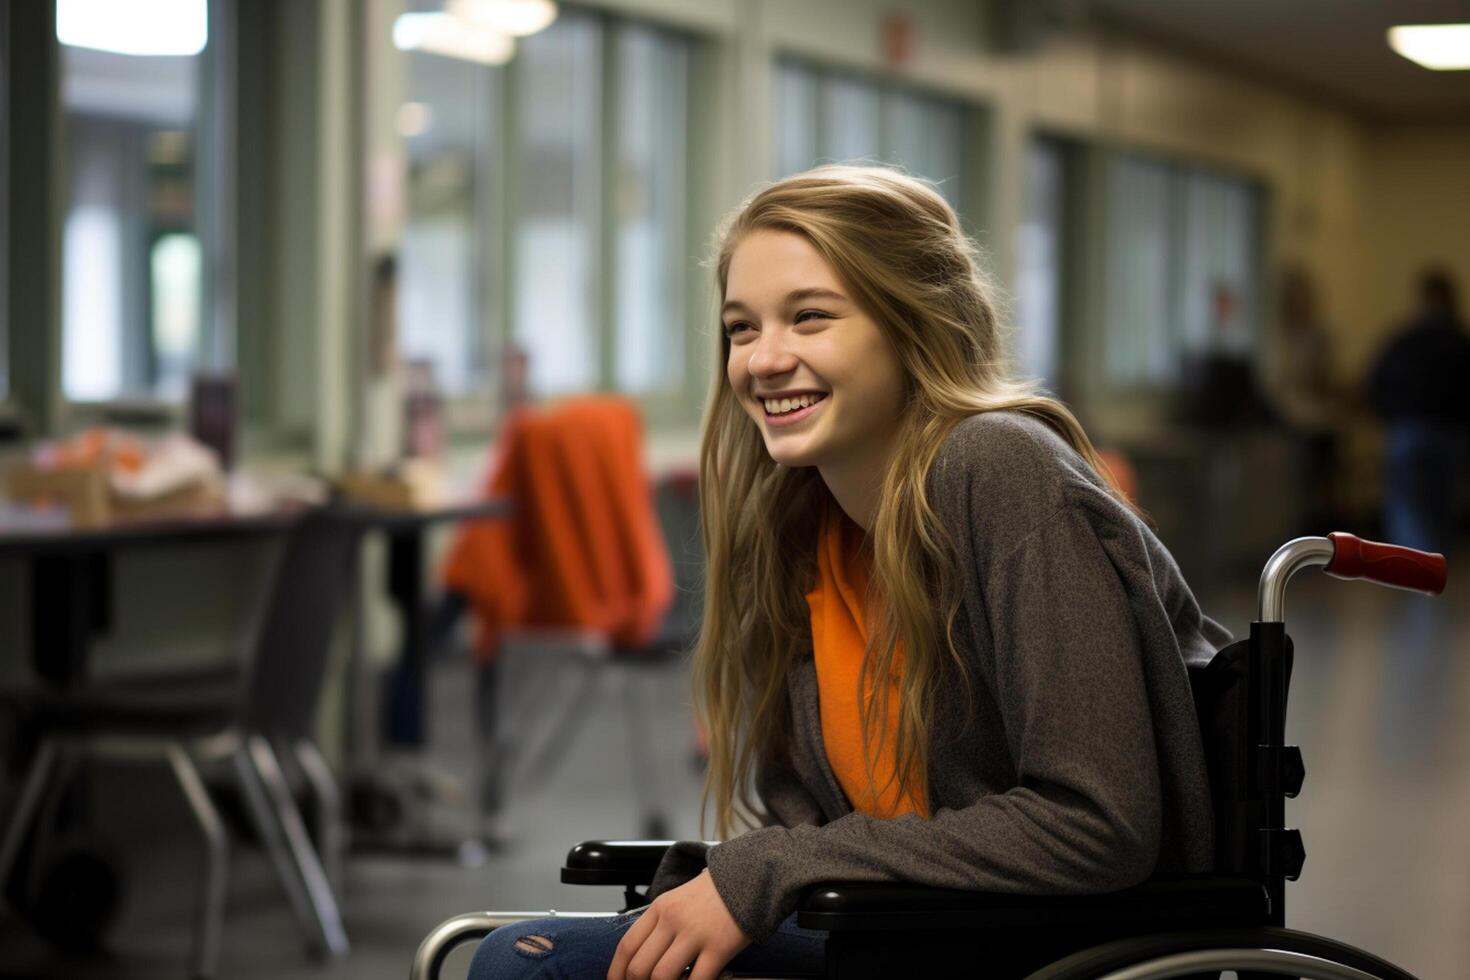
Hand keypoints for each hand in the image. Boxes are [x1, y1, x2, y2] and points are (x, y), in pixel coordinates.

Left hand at [607, 869, 750, 979]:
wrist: (750, 875)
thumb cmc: (715, 893)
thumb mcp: (678, 900)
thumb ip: (660, 926)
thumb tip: (643, 960)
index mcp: (659, 908)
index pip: (627, 946)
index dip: (617, 973)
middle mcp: (673, 920)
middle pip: (639, 967)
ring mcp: (695, 933)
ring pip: (662, 976)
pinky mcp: (719, 947)